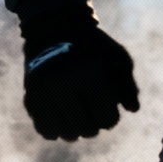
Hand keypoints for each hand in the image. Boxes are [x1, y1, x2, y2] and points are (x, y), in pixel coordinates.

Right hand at [19, 17, 139, 140]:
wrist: (54, 27)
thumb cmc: (93, 45)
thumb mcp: (118, 58)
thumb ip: (129, 85)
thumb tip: (133, 109)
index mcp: (87, 75)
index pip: (106, 119)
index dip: (112, 118)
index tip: (109, 109)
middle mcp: (62, 84)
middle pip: (87, 130)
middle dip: (95, 125)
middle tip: (94, 115)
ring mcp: (43, 92)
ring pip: (65, 134)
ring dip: (76, 131)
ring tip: (79, 118)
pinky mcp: (29, 96)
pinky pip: (45, 130)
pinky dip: (56, 129)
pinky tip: (63, 120)